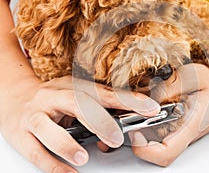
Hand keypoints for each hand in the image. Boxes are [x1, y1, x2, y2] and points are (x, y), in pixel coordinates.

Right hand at [0, 75, 159, 172]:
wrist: (16, 99)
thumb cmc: (53, 100)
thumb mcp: (77, 95)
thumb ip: (100, 106)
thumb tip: (128, 119)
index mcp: (72, 86)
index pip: (104, 93)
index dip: (127, 100)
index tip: (149, 108)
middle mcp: (53, 97)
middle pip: (76, 105)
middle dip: (99, 121)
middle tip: (115, 137)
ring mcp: (36, 115)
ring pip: (48, 129)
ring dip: (67, 145)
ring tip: (84, 158)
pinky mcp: (22, 134)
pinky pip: (36, 152)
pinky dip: (53, 164)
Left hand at [127, 63, 208, 165]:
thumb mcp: (197, 75)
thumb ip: (175, 84)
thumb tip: (152, 95)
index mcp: (190, 126)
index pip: (166, 153)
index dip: (145, 150)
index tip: (135, 132)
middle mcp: (181, 134)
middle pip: (153, 150)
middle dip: (135, 136)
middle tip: (127, 114)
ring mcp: (176, 132)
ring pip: (150, 140)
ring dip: (136, 125)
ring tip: (132, 106)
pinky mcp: (173, 127)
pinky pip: (153, 129)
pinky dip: (142, 119)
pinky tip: (141, 103)